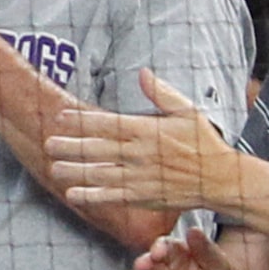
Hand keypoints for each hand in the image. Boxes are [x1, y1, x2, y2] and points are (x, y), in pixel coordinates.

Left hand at [46, 70, 239, 213]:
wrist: (219, 179)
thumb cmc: (203, 143)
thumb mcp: (187, 111)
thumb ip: (161, 93)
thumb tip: (143, 73)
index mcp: (148, 129)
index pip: (108, 123)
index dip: (83, 120)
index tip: (62, 116)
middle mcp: (141, 153)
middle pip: (98, 149)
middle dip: (71, 146)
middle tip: (49, 143)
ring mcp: (141, 177)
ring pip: (100, 173)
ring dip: (75, 171)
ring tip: (54, 167)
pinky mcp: (143, 196)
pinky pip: (112, 196)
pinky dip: (92, 196)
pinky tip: (73, 195)